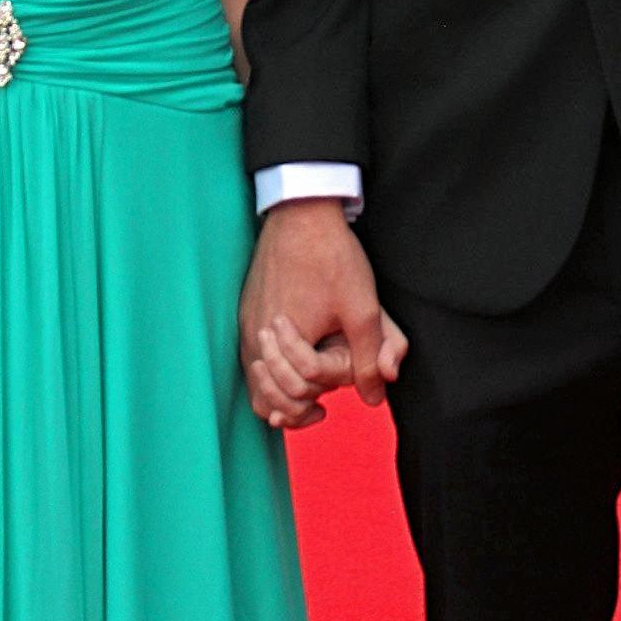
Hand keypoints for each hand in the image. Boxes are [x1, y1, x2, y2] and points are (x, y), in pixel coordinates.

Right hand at [239, 199, 408, 429]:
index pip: (300, 389)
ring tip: (307, 394)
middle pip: (268, 396)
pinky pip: (252, 358)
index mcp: (285, 340)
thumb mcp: (362, 310)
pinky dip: (270, 372)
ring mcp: (246, 324)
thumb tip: (375, 397)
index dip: (324, 394)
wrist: (302, 212)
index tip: (333, 399)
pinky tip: (293, 363)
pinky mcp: (245, 312)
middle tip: (319, 407)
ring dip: (281, 391)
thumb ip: (370, 357)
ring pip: (256, 380)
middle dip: (296, 403)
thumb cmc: (333, 259)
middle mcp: (256, 337)